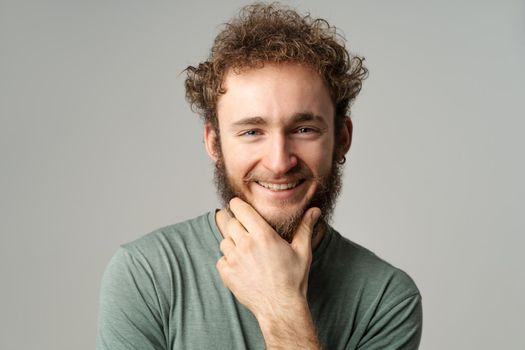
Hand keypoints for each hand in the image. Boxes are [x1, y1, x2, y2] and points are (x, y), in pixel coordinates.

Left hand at [216, 197, 320, 320]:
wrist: (281, 307)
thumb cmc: (293, 279)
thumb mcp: (302, 251)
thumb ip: (305, 227)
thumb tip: (314, 210)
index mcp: (263, 235)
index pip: (241, 209)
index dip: (237, 204)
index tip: (237, 204)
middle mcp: (245, 244)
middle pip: (230, 223)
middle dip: (236, 224)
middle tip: (245, 231)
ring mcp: (234, 260)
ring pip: (224, 241)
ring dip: (232, 243)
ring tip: (246, 251)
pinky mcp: (227, 274)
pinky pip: (221, 259)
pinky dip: (228, 260)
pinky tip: (241, 266)